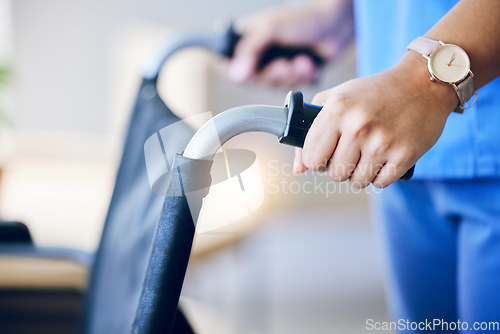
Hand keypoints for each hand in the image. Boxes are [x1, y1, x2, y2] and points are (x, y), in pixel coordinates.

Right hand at [228, 0, 353, 85]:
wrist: (336, 26)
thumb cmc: (303, 19)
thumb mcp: (270, 29)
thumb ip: (250, 50)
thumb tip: (236, 73)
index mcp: (247, 39)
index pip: (227, 63)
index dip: (236, 72)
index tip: (247, 74)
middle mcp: (259, 55)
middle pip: (252, 80)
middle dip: (272, 74)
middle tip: (284, 65)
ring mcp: (275, 66)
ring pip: (272, 86)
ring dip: (289, 76)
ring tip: (301, 61)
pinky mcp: (292, 76)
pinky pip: (290, 88)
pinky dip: (301, 78)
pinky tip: (309, 64)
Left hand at [294, 52, 457, 187]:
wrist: (422, 83)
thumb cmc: (372, 93)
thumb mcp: (336, 100)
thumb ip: (310, 132)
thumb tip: (299, 169)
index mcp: (337, 110)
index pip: (312, 159)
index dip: (317, 160)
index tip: (326, 155)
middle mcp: (358, 126)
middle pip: (334, 174)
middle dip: (340, 168)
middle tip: (351, 153)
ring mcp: (382, 142)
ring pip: (357, 181)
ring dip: (360, 174)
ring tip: (368, 154)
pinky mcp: (404, 155)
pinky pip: (380, 183)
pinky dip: (380, 175)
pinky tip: (384, 158)